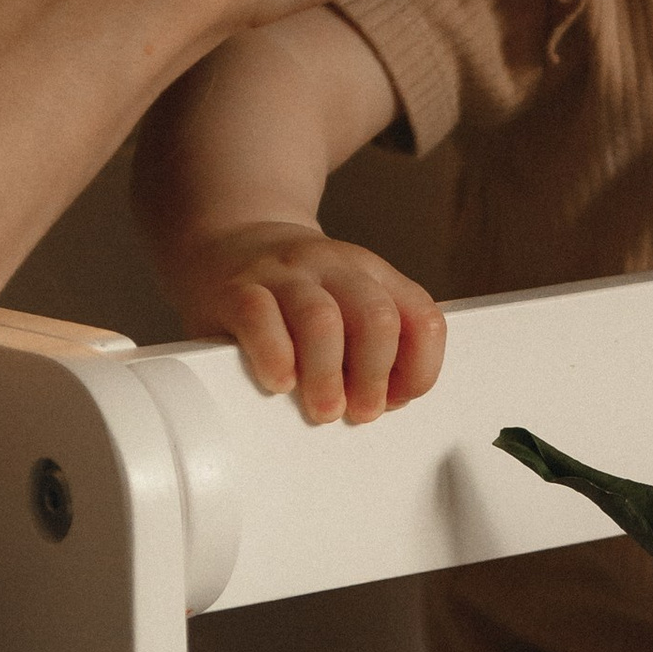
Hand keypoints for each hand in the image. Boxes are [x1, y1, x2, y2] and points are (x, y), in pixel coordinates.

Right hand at [167, 218, 445, 426]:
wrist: (230, 240)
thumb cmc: (294, 294)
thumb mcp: (345, 303)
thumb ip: (369, 345)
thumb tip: (380, 402)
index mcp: (371, 274)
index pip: (422, 318)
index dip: (419, 368)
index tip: (396, 399)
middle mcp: (334, 267)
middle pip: (376, 319)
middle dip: (374, 376)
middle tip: (360, 412)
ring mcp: (284, 274)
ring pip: (321, 319)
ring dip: (327, 376)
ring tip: (323, 409)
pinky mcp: (238, 289)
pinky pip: (260, 318)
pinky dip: (275, 356)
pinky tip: (281, 382)